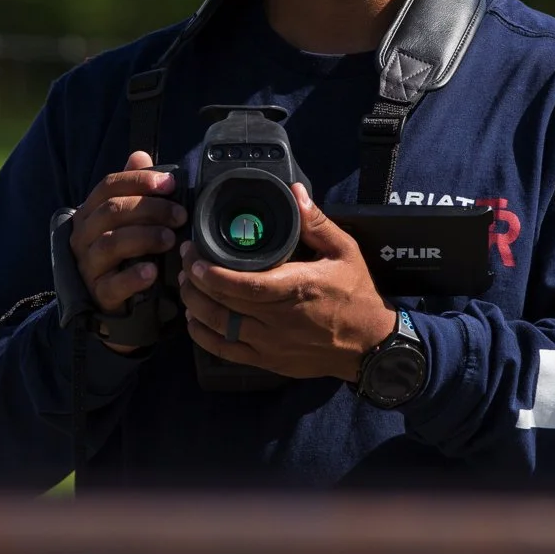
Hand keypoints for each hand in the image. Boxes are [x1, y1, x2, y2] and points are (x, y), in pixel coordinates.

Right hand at [69, 152, 186, 325]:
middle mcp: (84, 236)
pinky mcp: (98, 293)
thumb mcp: (125, 219)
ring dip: (145, 237)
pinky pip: (113, 283)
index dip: (139, 181)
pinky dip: (133, 276)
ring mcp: (89, 265)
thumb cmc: (121, 253)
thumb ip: (132, 189)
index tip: (169, 184)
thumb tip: (139, 155)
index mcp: (90, 212)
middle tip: (180, 215)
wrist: (108, 300)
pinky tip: (152, 273)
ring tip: (170, 239)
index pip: (109, 187)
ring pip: (112, 243)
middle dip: (150, 209)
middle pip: (113, 212)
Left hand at [178, 184, 397, 381]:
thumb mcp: (345, 251)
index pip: (244, 285)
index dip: (212, 273)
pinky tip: (195, 321)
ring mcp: (271, 344)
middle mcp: (279, 319)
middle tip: (185, 262)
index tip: (194, 257)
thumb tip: (295, 192)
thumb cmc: (357, 296)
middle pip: (223, 305)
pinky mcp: (269, 361)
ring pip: (220, 328)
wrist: (369, 345)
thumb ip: (316, 223)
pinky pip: (227, 352)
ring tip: (186, 286)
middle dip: (196, 282)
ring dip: (196, 307)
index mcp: (296, 288)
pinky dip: (205, 337)